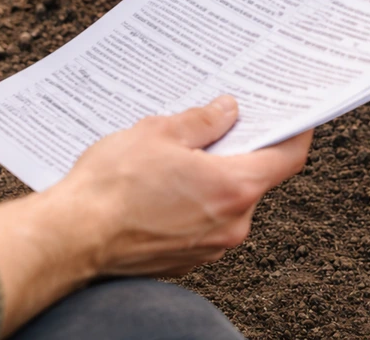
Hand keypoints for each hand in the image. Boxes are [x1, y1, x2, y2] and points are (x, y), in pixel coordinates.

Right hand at [49, 96, 313, 276]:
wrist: (71, 239)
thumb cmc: (111, 188)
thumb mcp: (159, 133)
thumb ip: (202, 121)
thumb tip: (227, 111)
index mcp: (234, 187)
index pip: (288, 156)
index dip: (297, 130)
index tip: (297, 113)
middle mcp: (232, 223)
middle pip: (256, 177)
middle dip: (241, 148)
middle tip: (220, 121)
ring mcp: (211, 246)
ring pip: (228, 199)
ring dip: (214, 174)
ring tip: (179, 151)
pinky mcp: (188, 258)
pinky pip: (206, 219)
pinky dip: (196, 198)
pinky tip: (166, 182)